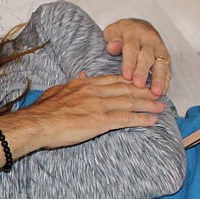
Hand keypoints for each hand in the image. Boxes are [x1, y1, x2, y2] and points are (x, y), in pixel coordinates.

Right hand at [18, 74, 164, 148]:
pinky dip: (141, 119)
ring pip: (130, 102)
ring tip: (161, 107)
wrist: (38, 123)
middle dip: (145, 91)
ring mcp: (99, 105)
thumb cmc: (44, 110)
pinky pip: (126, 118)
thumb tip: (82, 75)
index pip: (113, 79)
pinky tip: (152, 120)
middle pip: (126, 88)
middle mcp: (95, 91)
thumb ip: (73, 83)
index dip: (130, 81)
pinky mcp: (101, 121)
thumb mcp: (58, 90)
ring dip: (148, 104)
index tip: (140, 82)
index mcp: (85, 83)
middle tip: (158, 93)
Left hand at [103, 19, 170, 95]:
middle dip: (143, 72)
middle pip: (147, 57)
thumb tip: (113, 47)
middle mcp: (150, 40)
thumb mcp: (113, 31)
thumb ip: (112, 39)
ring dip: (159, 79)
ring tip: (156, 92)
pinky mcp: (166, 57)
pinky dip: (165, 80)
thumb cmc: (123, 32)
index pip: (132, 48)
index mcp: (135, 33)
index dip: (129, 63)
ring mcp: (159, 49)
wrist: (140, 26)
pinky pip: (167, 69)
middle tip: (139, 85)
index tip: (127, 76)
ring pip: (161, 64)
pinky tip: (163, 91)